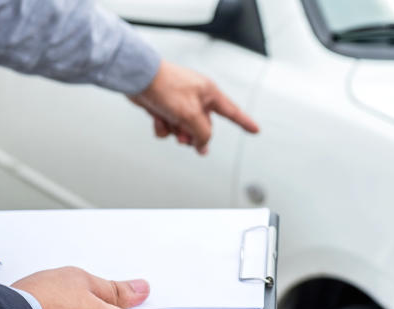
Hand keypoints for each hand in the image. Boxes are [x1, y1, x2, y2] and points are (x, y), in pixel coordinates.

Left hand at [129, 60, 259, 154]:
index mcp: (209, 94)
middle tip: (185, 138)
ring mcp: (180, 102)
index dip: (245, 122)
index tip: (256, 130)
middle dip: (193, 135)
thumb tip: (202, 145)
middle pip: (204, 127)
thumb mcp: (190, 115)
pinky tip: (157, 119)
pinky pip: (169, 126)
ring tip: (169, 125)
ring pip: (185, 129)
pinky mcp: (165, 106)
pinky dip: (163, 126)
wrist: (137, 77)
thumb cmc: (165, 87)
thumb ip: (202, 133)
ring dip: (176, 132)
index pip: (232, 112)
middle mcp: (197, 98)